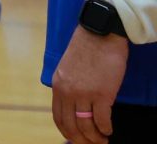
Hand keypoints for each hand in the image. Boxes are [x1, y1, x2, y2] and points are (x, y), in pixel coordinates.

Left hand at [52, 26, 127, 143]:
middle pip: (71, 125)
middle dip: (81, 140)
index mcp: (58, 85)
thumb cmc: (87, 49)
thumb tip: (74, 105)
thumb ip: (68, 86)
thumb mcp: (68, 68)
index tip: (76, 139)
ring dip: (95, 138)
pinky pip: (102, 120)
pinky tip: (109, 130)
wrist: (100, 34)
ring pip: (86, 126)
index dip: (67, 132)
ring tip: (103, 140)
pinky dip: (105, 129)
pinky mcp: (101, 93)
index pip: (58, 117)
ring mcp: (84, 93)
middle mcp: (68, 92)